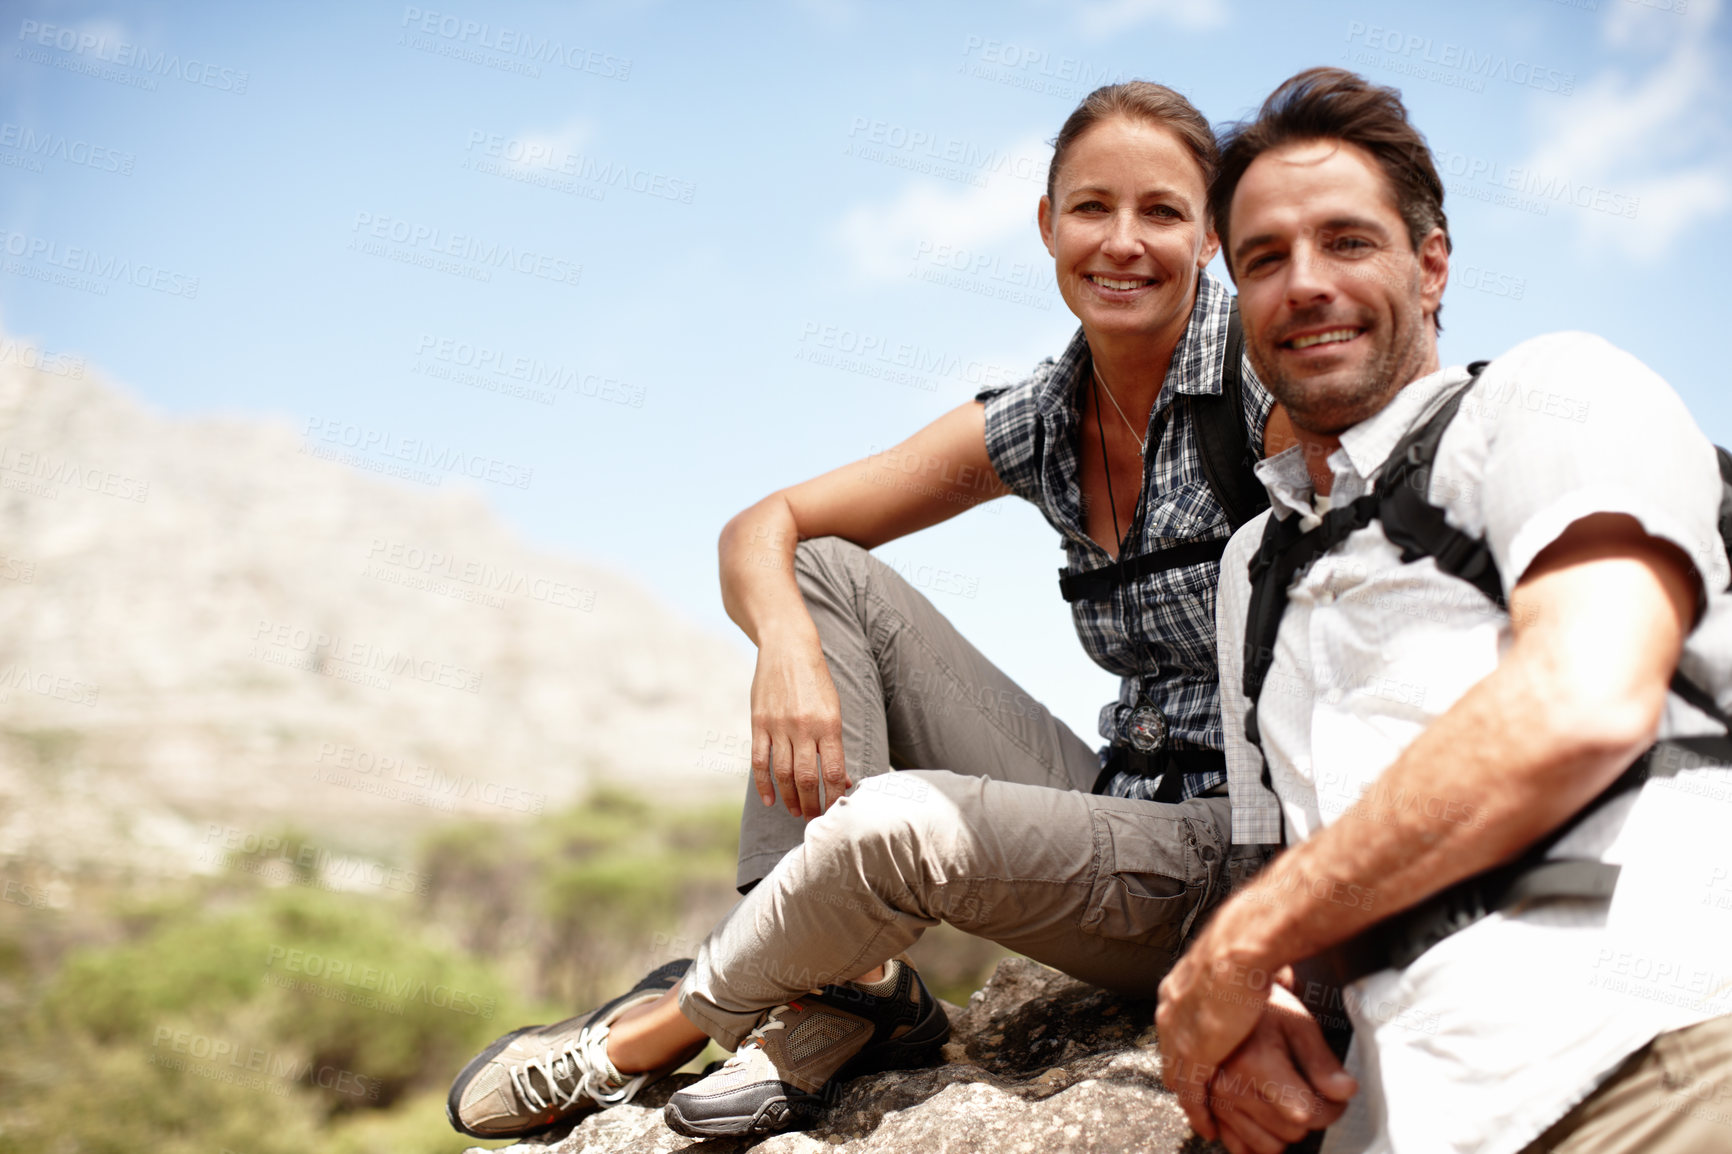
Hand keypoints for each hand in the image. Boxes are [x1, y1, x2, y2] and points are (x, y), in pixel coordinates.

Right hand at [749, 632, 849, 818]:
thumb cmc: (816, 681)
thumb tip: (841, 780)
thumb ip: (834, 744)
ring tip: (795, 812)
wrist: (788, 648)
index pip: (833, 772)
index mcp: (829, 724)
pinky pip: (760, 761)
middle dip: (812, 804)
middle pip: (807, 778)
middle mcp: (804, 727)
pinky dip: (763, 784)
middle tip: (813, 818)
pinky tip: (769, 800)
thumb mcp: (834, 708)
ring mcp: (779, 726)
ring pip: (783, 774)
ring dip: (790, 798)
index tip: (834, 811)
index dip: (833, 797)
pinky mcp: (759, 723)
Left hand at [1156, 942, 1278, 1136]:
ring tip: (1202, 1115)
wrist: (1239, 947)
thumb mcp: (1237, 960)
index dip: (1186, 1046)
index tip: (1198, 1058)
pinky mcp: (1193, 1053)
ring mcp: (1177, 1032)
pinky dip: (1197, 1110)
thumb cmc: (1246, 944)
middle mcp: (1170, 1010)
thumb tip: (1281, 976)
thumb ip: (1248, 973)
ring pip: (1177, 1075)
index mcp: (1178, 987)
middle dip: (1183, 1073)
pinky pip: (1190, 1091)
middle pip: (1170, 1051)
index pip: (1175, 1026)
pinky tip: (1206, 1123)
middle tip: (1196, 1093)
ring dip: (1189, 1097)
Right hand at [1206, 984, 1356, 1153]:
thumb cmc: (1259, 1007)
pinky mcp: (1209, 1108)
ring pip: (1269, 1145)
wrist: (1219, 996)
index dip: (1333, 1108)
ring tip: (1290, 1101)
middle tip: (1315, 1093)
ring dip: (1285, 1129)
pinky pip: (1239, 1147)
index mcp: (1254, 1063)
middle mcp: (1230, 1086)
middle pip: (1291, 1131)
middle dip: (1312, 1116)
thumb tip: (1346, 1091)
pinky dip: (1257, 1138)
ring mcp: (1216, 1100)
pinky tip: (1268, 1117)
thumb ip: (1322, 1063)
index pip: (1308, 1113)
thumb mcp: (1297, 1024)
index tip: (1337, 1097)